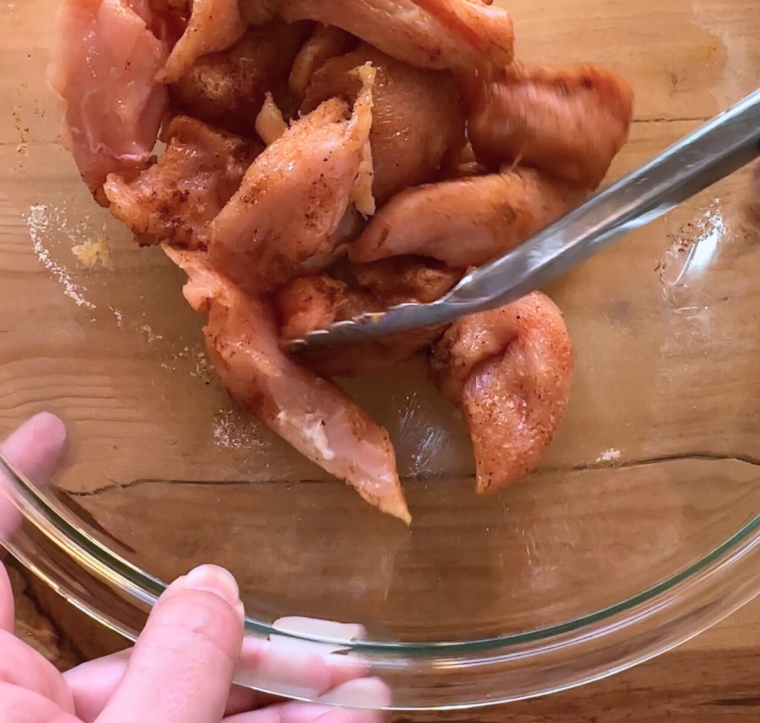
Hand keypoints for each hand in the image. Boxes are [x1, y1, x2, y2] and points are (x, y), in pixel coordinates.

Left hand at [0, 416, 383, 722]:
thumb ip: (175, 667)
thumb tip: (214, 586)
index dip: (17, 477)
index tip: (57, 432)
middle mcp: (26, 704)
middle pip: (134, 635)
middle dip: (240, 636)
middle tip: (328, 642)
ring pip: (177, 692)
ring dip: (273, 693)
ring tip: (360, 690)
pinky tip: (339, 721)